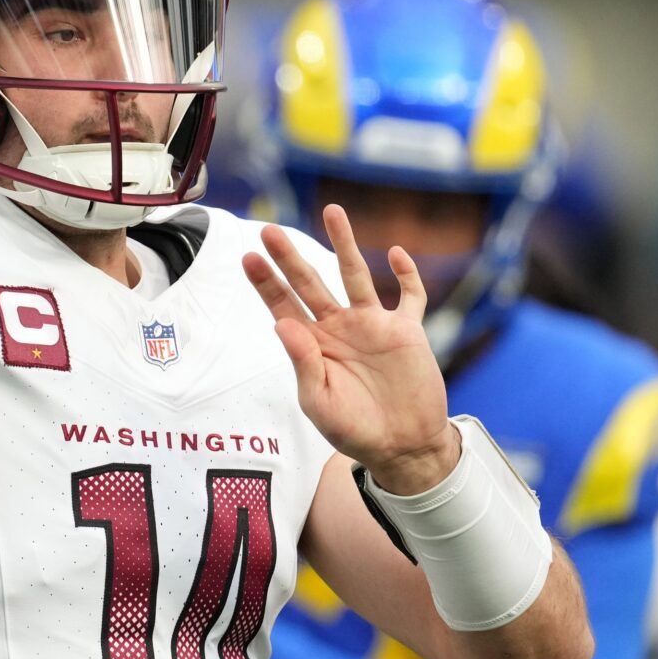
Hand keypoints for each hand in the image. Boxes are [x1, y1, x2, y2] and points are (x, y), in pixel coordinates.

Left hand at [242, 206, 457, 493]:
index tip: (248, 257)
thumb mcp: (320, 403)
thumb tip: (282, 324)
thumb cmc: (354, 430)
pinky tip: (396, 253)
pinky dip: (406, 275)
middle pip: (310, 283)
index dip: (265, 282)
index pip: (283, 305)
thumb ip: (303, 364)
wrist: (403, 447)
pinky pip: (409, 296)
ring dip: (344, 244)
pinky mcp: (406, 331)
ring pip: (355, 275)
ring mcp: (373, 326)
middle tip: (269, 230)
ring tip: (332, 211)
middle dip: (290, 258)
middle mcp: (339, 328)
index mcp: (312, 345)